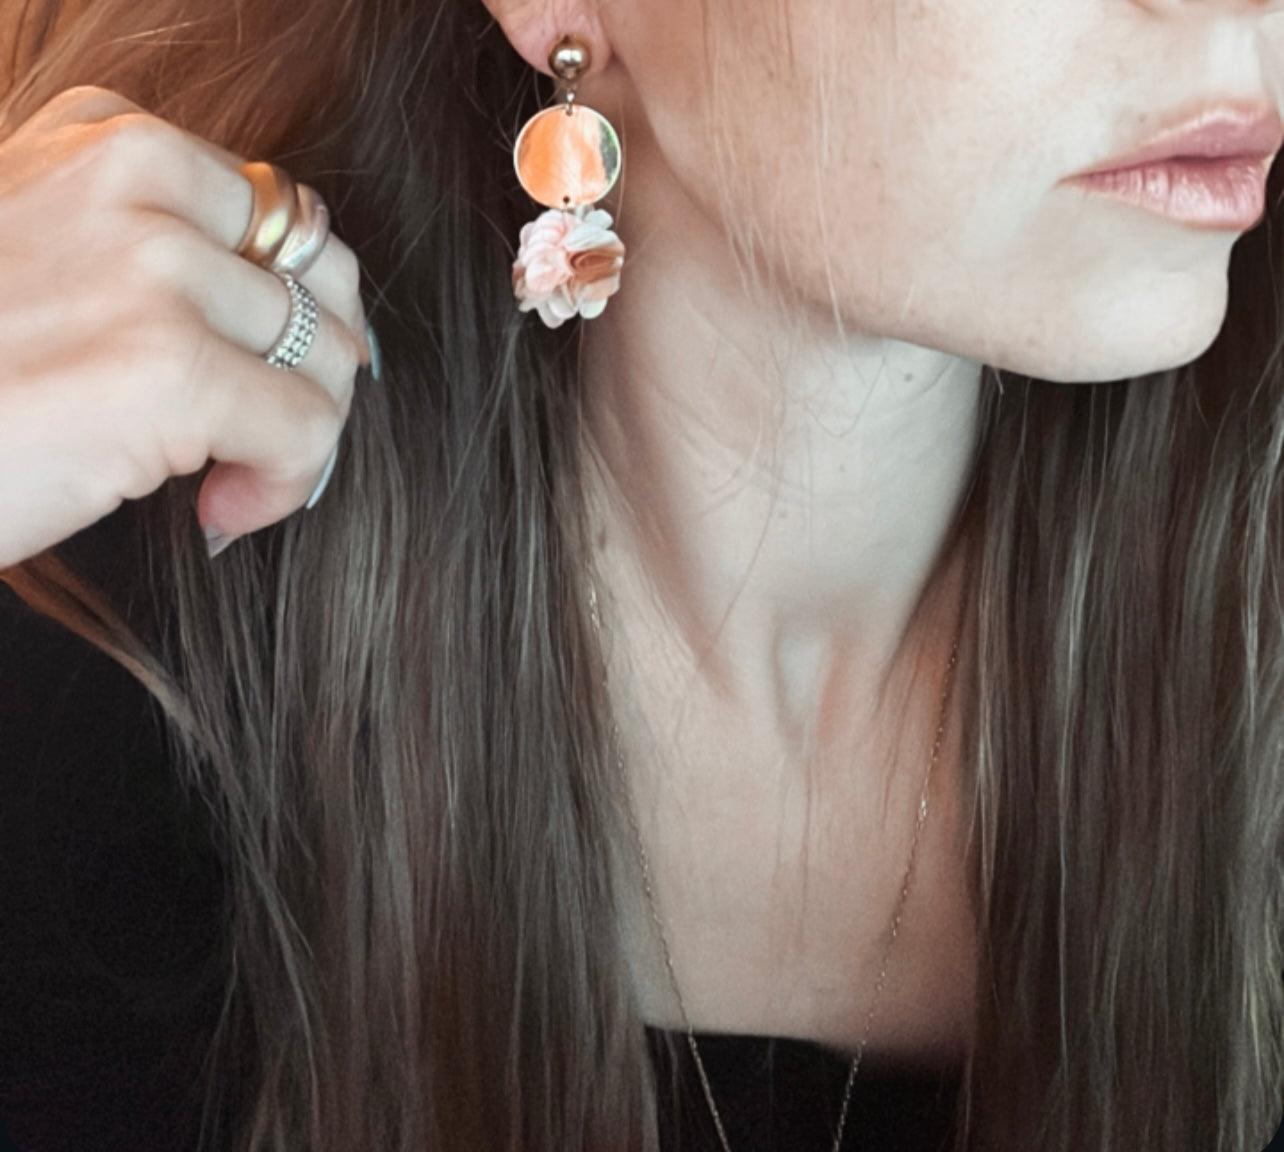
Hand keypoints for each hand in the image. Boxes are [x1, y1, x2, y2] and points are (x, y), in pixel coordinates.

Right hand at [0, 84, 370, 566]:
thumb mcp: (42, 251)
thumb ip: (146, 241)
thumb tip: (291, 303)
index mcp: (106, 136)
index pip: (278, 216)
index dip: (288, 307)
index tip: (245, 370)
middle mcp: (135, 180)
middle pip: (324, 277)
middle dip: (312, 370)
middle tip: (258, 431)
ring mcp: (153, 270)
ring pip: (329, 354)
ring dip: (300, 433)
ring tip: (228, 475)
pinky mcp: (171, 370)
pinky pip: (306, 428)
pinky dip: (285, 483)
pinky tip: (220, 510)